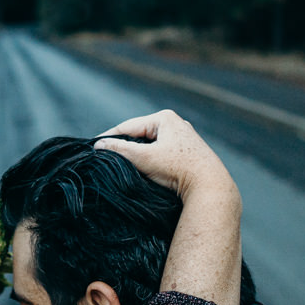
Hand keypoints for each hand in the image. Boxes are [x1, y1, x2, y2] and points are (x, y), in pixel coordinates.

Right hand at [94, 109, 242, 304]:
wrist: (211, 187)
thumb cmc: (177, 170)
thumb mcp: (144, 158)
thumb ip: (119, 150)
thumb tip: (98, 145)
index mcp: (165, 118)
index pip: (128, 126)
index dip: (109, 137)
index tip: (93, 148)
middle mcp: (176, 124)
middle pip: (140, 136)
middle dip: (124, 147)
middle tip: (104, 159)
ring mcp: (184, 140)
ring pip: (151, 147)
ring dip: (137, 156)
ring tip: (121, 167)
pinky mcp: (189, 155)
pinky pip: (161, 156)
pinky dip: (150, 162)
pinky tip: (143, 173)